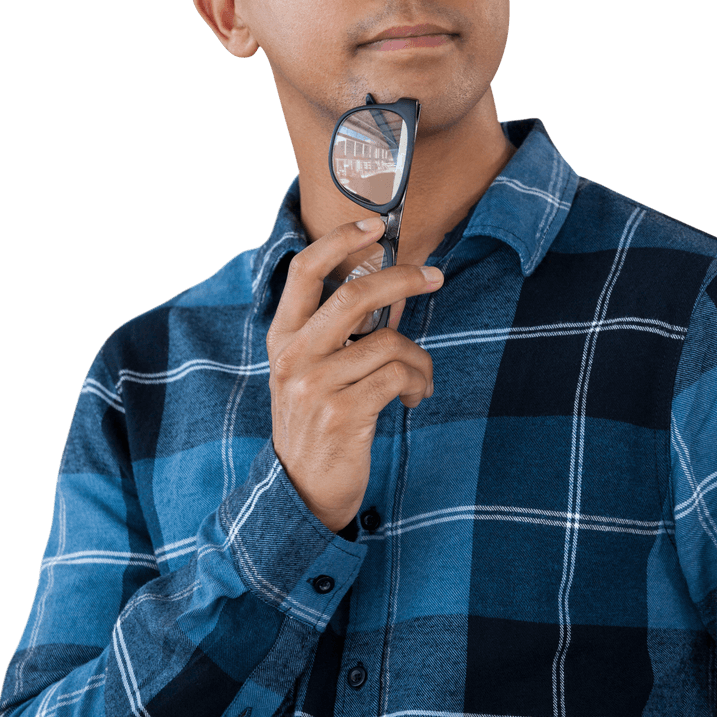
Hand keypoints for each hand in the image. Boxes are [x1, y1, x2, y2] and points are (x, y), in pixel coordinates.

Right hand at [266, 218, 443, 532]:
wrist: (299, 492)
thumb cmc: (314, 424)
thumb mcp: (304, 374)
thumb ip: (328, 335)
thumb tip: (382, 291)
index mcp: (282, 339)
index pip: (303, 272)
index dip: (339, 240)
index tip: (374, 224)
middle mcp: (293, 357)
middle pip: (353, 294)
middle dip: (402, 279)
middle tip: (434, 277)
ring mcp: (316, 385)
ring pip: (389, 342)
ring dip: (419, 358)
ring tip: (419, 379)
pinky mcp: (343, 414)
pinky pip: (399, 376)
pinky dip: (418, 382)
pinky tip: (414, 398)